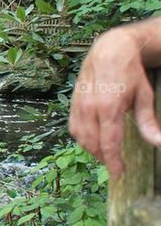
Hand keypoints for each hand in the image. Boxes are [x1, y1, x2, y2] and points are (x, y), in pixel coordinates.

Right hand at [69, 24, 160, 177]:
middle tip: (116, 166)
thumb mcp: (145, 96)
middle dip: (104, 158)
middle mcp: (90, 108)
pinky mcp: (73, 103)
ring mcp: (79, 105)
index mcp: (109, 107)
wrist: (109, 50)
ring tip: (105, 154)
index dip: (113, 162)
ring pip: (81, 137)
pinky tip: (93, 140)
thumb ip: (148, 122)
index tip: (119, 174)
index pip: (108, 143)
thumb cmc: (130, 73)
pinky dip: (82, 138)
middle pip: (93, 144)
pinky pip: (74, 127)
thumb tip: (158, 143)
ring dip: (92, 150)